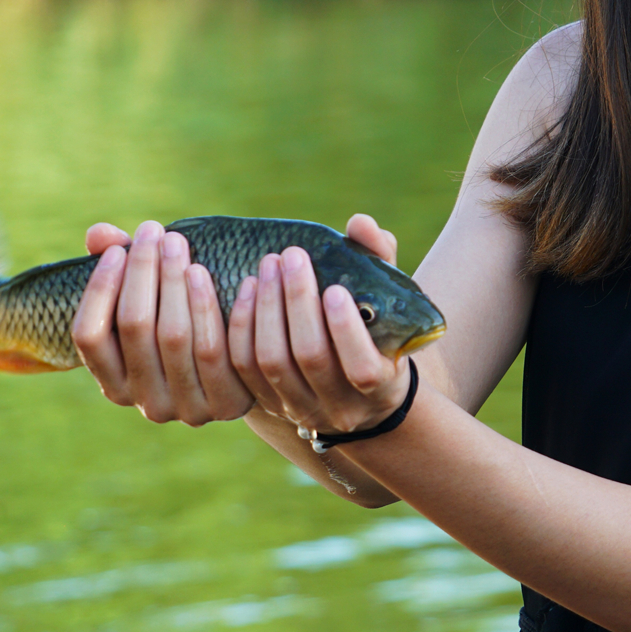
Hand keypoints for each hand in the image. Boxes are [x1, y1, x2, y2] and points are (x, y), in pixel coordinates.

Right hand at [70, 220, 257, 425]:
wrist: (246, 377)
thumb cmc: (186, 327)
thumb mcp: (154, 305)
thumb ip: (122, 270)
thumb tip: (98, 235)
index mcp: (115, 384)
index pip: (88, 336)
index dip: (100, 289)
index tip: (118, 249)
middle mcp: (146, 402)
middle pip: (135, 327)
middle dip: (143, 271)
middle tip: (155, 232)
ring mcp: (186, 407)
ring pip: (176, 336)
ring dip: (177, 282)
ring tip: (180, 244)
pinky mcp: (227, 405)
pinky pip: (220, 352)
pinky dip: (218, 308)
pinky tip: (229, 275)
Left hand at [229, 213, 408, 437]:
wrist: (356, 387)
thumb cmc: (377, 328)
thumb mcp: (389, 298)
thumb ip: (380, 258)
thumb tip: (360, 223)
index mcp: (380, 386)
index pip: (362, 368)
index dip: (345, 329)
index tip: (334, 288)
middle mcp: (341, 407)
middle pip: (309, 357)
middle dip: (297, 302)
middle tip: (291, 256)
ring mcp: (301, 408)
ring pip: (272, 363)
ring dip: (266, 309)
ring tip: (268, 267)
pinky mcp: (268, 402)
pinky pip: (243, 368)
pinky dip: (242, 326)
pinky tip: (247, 289)